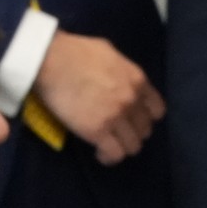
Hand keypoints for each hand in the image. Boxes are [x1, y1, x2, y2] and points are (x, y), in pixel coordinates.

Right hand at [32, 31, 164, 163]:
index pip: (157, 110)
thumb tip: (119, 76)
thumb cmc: (73, 51)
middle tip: (117, 132)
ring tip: (109, 144)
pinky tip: (100, 154)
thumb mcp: (108, 52)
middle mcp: (132, 100)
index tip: (134, 119)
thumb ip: (121, 69)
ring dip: (122, 147)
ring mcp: (116, 117)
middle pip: (144, 130)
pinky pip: (115, 154)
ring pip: (133, 146)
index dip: (146, 117)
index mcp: (137, 80)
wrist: (49, 59)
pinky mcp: (98, 131)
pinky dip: (109, 157)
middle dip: (132, 132)